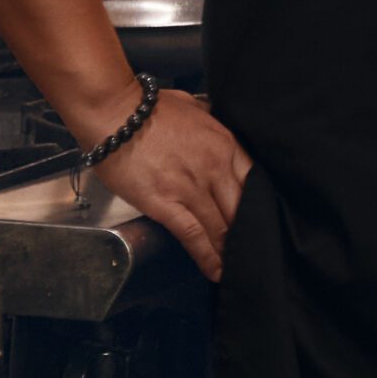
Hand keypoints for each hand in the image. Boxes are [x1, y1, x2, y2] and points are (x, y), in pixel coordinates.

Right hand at [84, 84, 252, 281]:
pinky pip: (193, 235)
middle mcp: (215, 168)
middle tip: (255, 250)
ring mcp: (191, 187)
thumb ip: (209, 120)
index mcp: (224, 143)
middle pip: (242, 208)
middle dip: (249, 232)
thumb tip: (213, 121)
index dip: (258, 204)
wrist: (115, 112)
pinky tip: (216, 271)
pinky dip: (207, 256)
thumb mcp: (193, 106)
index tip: (261, 218)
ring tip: (239, 269)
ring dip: (230, 250)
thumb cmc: (148, 107)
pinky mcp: (166, 204)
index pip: (253, 179)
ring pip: (221, 227)